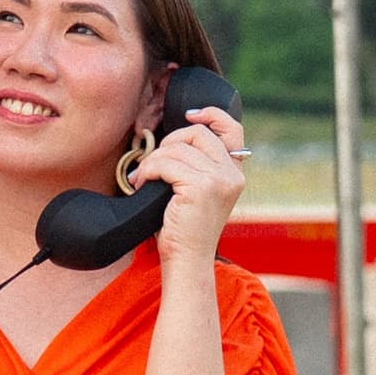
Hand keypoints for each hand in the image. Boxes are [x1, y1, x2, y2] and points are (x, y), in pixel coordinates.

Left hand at [138, 107, 249, 265]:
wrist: (187, 260)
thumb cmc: (185, 227)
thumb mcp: (198, 191)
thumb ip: (198, 165)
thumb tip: (177, 136)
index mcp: (234, 173)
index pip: (232, 130)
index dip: (211, 114)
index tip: (188, 115)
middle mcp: (231, 174)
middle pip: (196, 133)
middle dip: (169, 142)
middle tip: (154, 164)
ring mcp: (219, 180)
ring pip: (177, 148)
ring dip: (153, 161)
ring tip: (144, 178)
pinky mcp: (201, 187)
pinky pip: (165, 163)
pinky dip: (148, 171)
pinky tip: (141, 185)